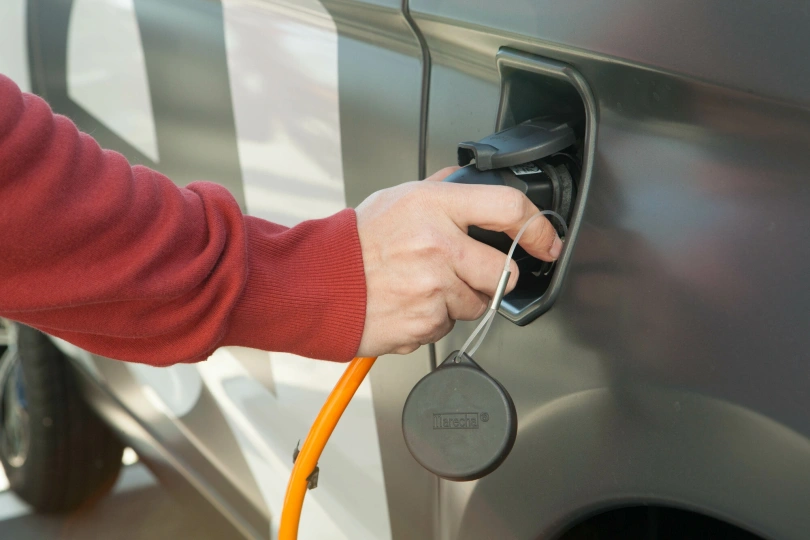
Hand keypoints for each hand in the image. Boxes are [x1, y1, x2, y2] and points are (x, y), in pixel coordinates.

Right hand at [355, 167, 562, 356]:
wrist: (321, 283)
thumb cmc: (355, 243)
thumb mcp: (396, 198)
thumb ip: (439, 190)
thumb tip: (468, 182)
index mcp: (433, 207)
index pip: (507, 207)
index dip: (537, 227)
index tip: (546, 241)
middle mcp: (437, 245)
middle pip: (503, 270)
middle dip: (491, 276)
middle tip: (463, 272)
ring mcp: (433, 287)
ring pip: (479, 303)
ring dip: (460, 299)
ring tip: (424, 286)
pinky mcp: (427, 322)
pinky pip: (451, 324)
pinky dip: (436, 318)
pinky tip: (411, 303)